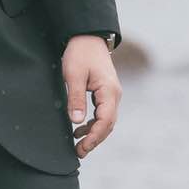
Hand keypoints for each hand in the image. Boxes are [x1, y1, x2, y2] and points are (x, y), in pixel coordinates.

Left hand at [61, 35, 121, 160]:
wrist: (87, 36)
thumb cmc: (80, 53)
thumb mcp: (74, 75)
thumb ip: (76, 98)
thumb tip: (77, 122)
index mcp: (109, 91)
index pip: (105, 121)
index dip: (94, 138)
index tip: (81, 148)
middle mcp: (114, 94)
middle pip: (108, 124)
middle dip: (95, 140)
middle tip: (79, 152)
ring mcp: (112, 93)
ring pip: (106, 120)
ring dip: (94, 133)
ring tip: (78, 144)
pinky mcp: (106, 91)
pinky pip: (103, 113)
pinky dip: (93, 123)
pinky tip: (80, 128)